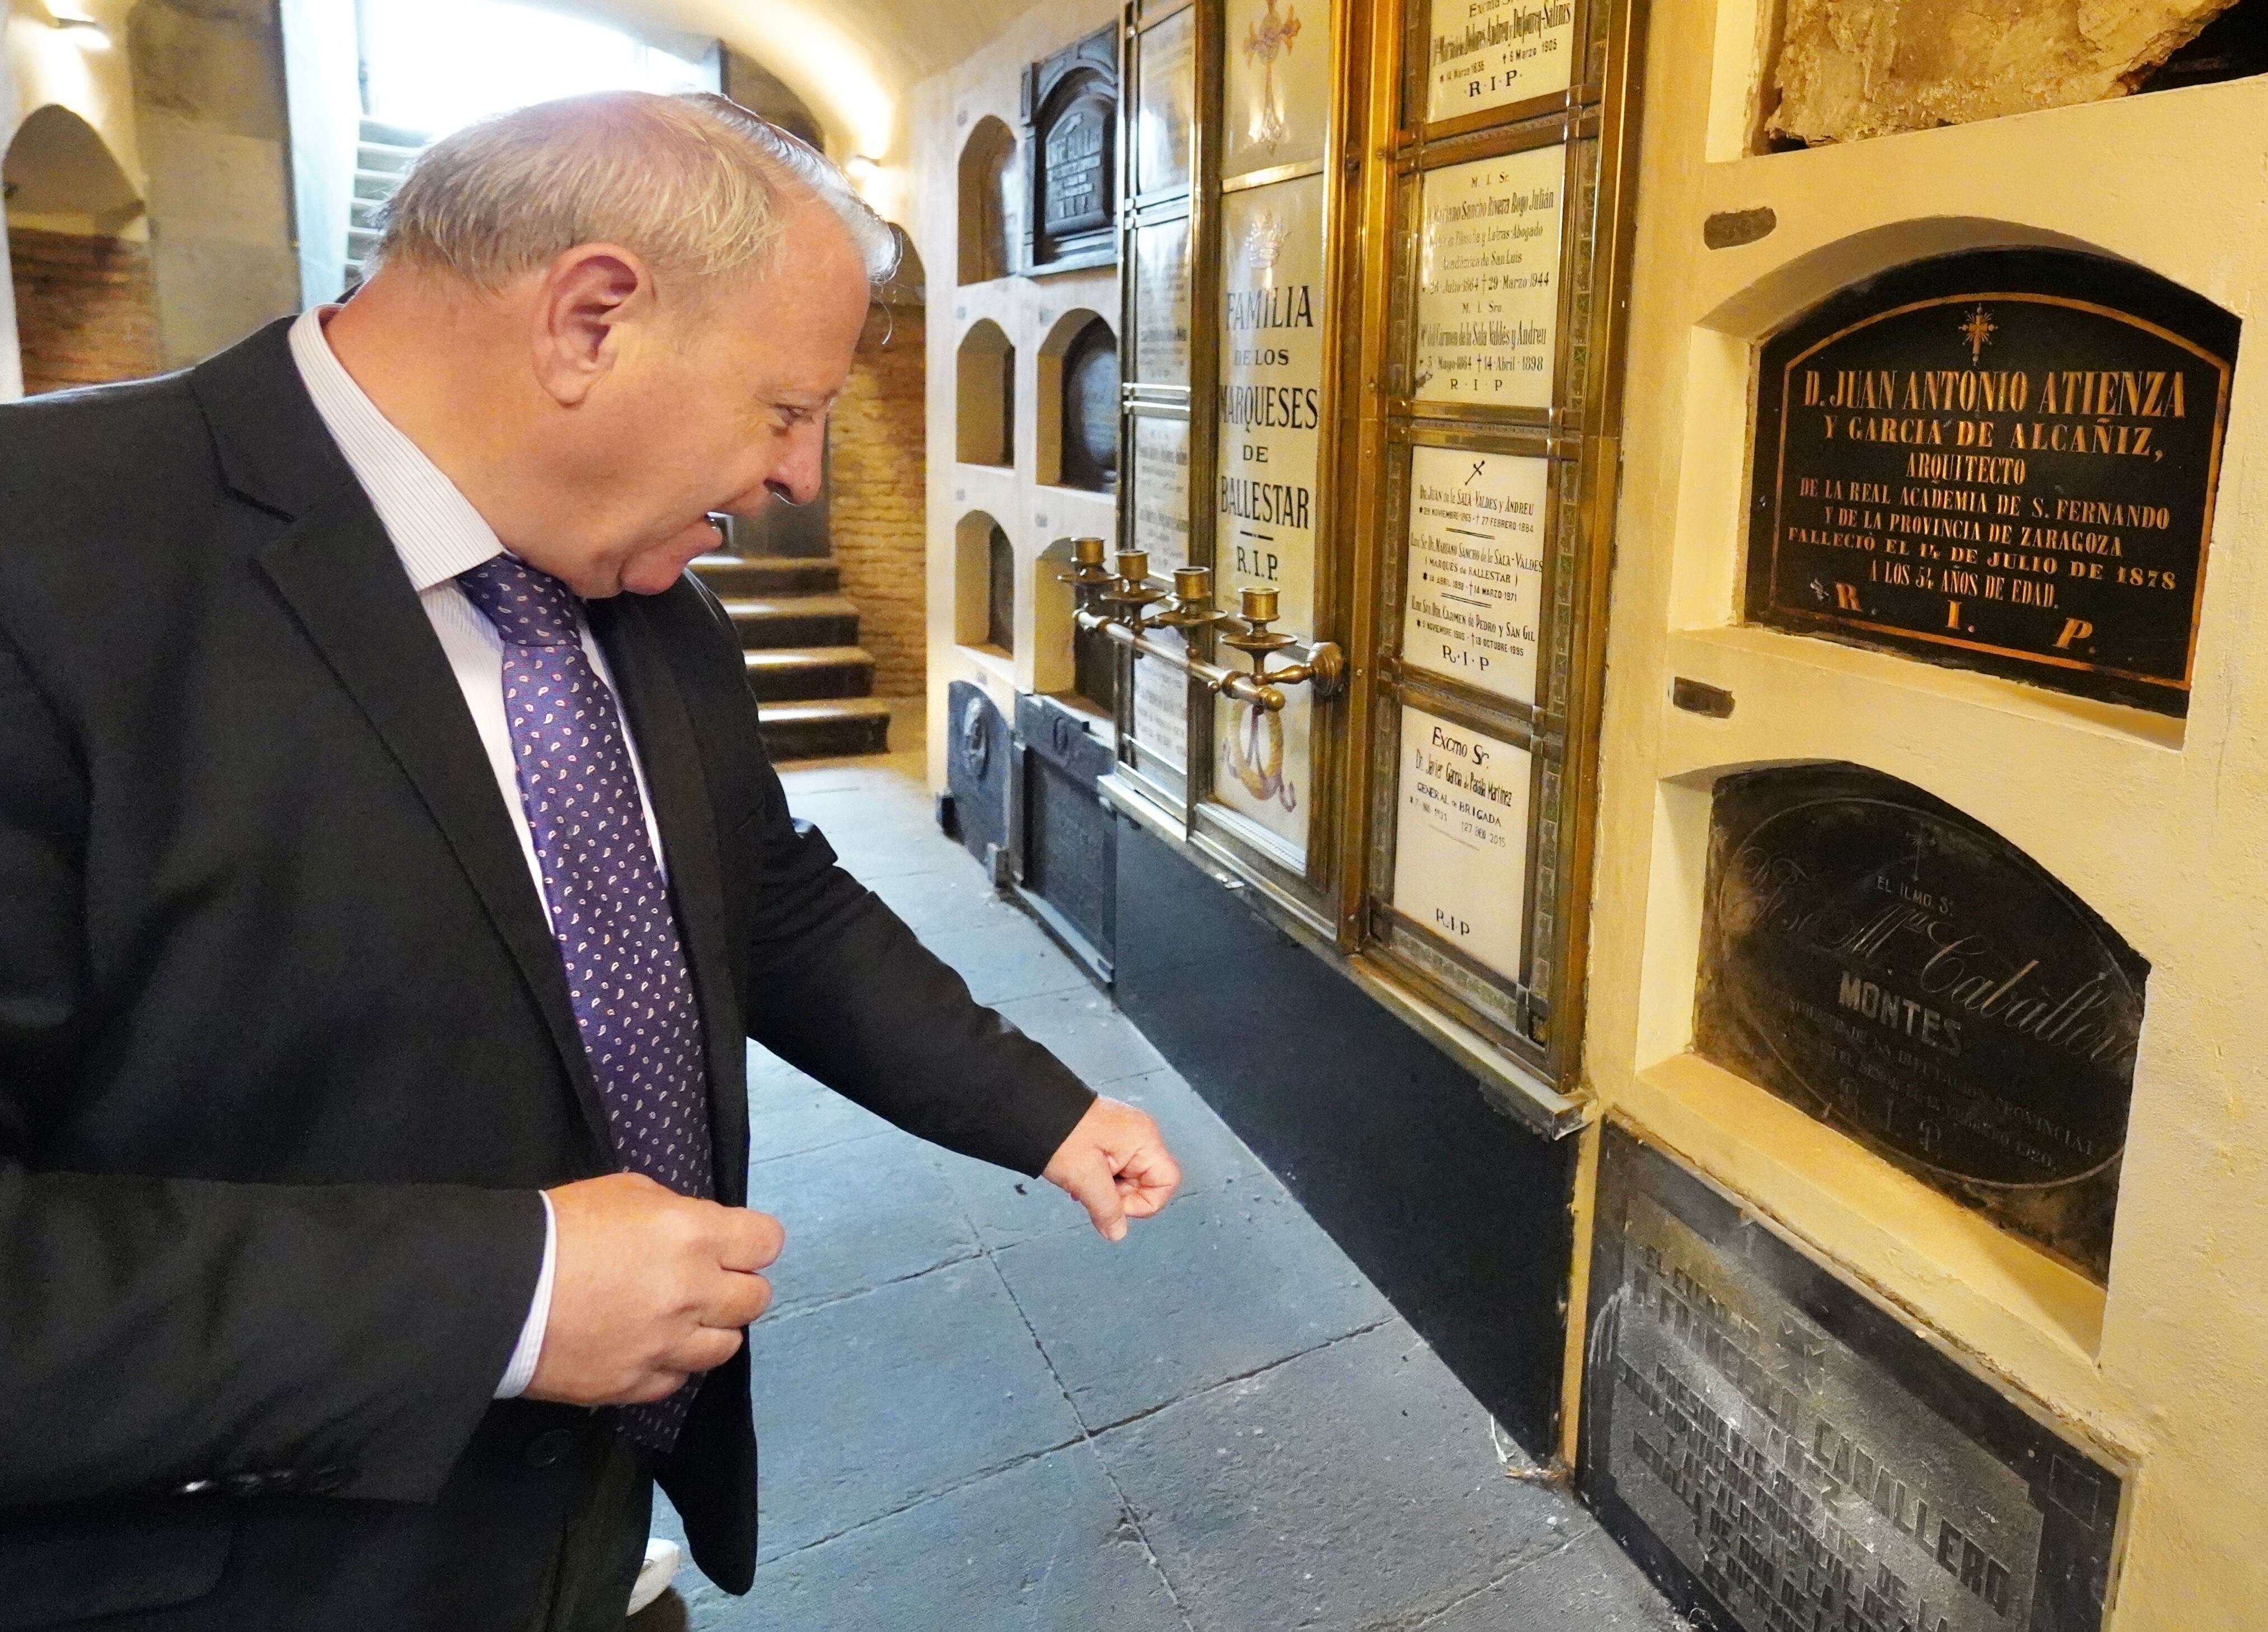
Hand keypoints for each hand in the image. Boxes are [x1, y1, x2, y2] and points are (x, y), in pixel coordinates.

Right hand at [525, 1172, 783, 1405]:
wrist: (497, 1292)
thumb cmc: (557, 1228)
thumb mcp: (624, 1191)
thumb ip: (675, 1212)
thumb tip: (698, 1233)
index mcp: (692, 1236)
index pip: (767, 1242)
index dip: (753, 1243)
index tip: (736, 1245)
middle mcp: (691, 1293)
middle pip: (756, 1299)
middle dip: (736, 1287)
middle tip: (705, 1282)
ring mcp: (666, 1345)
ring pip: (727, 1347)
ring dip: (709, 1330)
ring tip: (676, 1318)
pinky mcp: (637, 1385)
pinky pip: (678, 1379)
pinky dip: (668, 1363)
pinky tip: (643, 1345)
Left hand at [1041, 1096, 1180, 1241]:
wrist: (1034, 1109)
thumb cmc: (1059, 1131)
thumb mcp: (1084, 1178)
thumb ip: (1106, 1209)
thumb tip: (1117, 1232)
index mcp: (1144, 1140)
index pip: (1167, 1183)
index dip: (1143, 1203)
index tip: (1115, 1204)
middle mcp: (1140, 1135)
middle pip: (1146, 1184)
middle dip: (1118, 1196)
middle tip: (1092, 1188)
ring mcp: (1125, 1136)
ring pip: (1127, 1179)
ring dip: (1103, 1188)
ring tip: (1081, 1180)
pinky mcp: (1109, 1138)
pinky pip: (1113, 1169)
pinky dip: (1096, 1178)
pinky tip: (1079, 1174)